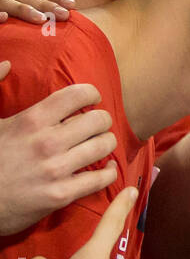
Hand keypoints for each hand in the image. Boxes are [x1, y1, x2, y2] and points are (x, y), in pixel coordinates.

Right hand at [0, 0, 72, 23]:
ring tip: (41, 18)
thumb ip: (33, 4)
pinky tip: (4, 17)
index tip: (72, 4)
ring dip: (23, 9)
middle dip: (45, 4)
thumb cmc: (3, 11)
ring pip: (5, 1)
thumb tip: (62, 9)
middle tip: (64, 14)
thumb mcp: (14, 5)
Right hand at [0, 61, 117, 234]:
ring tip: (101, 144)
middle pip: (98, 120)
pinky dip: (110, 172)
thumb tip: (8, 63)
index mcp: (31, 120)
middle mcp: (46, 142)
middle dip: (102, 120)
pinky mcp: (60, 195)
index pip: (78, 95)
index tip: (92, 100)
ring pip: (104, 146)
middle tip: (97, 125)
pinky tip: (106, 169)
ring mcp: (55, 169)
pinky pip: (101, 178)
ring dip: (107, 143)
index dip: (91, 94)